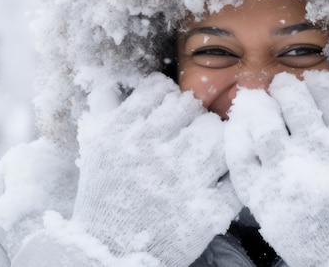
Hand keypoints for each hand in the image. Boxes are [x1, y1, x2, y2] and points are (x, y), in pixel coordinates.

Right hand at [71, 73, 241, 266]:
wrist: (108, 254)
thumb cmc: (103, 198)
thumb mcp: (93, 149)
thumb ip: (104, 109)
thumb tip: (107, 78)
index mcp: (121, 133)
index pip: (159, 88)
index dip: (167, 97)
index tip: (168, 112)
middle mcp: (149, 150)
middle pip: (191, 106)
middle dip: (192, 117)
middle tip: (191, 133)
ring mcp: (179, 180)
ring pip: (217, 134)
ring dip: (215, 139)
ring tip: (207, 152)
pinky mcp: (204, 210)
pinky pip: (234, 178)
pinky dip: (233, 175)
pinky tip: (222, 177)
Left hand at [224, 71, 328, 265]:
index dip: (317, 83)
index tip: (311, 80)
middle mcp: (318, 150)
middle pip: (295, 105)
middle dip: (286, 89)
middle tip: (281, 85)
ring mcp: (288, 172)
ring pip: (265, 126)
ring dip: (259, 106)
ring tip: (256, 99)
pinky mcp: (264, 195)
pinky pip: (242, 158)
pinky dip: (236, 136)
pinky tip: (236, 124)